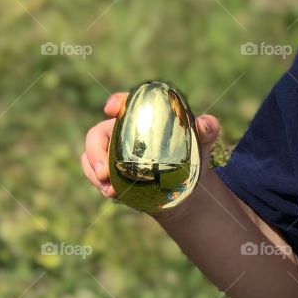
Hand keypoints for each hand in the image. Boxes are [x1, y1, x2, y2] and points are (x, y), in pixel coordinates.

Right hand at [80, 92, 220, 201]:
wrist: (184, 189)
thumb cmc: (193, 157)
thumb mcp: (203, 142)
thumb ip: (207, 128)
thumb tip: (203, 124)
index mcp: (141, 116)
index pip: (125, 103)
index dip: (116, 102)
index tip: (111, 109)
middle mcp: (121, 131)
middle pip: (97, 134)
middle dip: (95, 151)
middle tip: (104, 171)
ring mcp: (111, 152)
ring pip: (90, 157)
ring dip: (95, 173)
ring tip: (110, 190)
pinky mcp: (107, 172)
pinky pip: (93, 174)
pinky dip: (99, 185)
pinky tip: (114, 195)